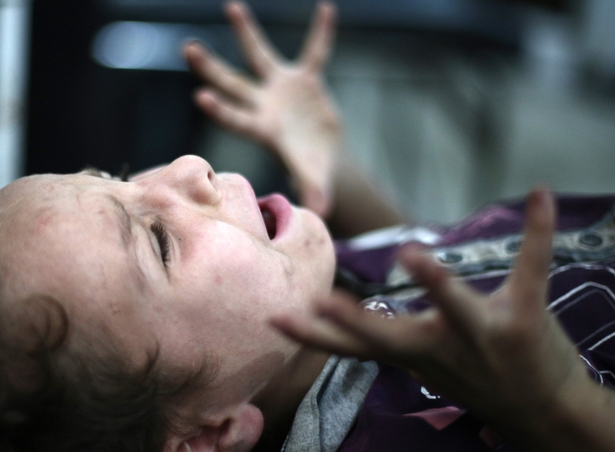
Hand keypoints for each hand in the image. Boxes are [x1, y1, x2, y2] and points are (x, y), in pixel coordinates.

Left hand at [185, 1, 340, 216]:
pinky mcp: (304, 78)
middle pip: (233, 84)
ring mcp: (281, 89)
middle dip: (211, 68)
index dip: (221, 110)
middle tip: (188, 49)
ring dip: (246, 31)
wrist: (320, 152)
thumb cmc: (310, 168)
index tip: (200, 96)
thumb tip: (320, 213)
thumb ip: (313, 191)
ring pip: (258, 55)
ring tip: (230, 6)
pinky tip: (327, 9)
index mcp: (263, 129)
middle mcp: (264, 105)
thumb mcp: (314, 179)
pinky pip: (316, 51)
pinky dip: (322, 33)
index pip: (237, 118)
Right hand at [272, 189, 606, 449]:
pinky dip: (538, 230)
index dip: (311, 334)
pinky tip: (541, 196)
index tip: (276, 319)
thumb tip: (331, 312)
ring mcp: (480, 335)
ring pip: (454, 305)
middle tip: (321, 303)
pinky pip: (530, 268)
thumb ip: (382, 337)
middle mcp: (437, 347)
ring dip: (433, 281)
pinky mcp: (524, 320)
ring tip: (412, 254)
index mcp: (409, 352)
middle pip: (387, 334)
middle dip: (352, 320)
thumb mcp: (422, 360)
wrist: (546, 414)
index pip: (350, 346)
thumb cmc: (475, 376)